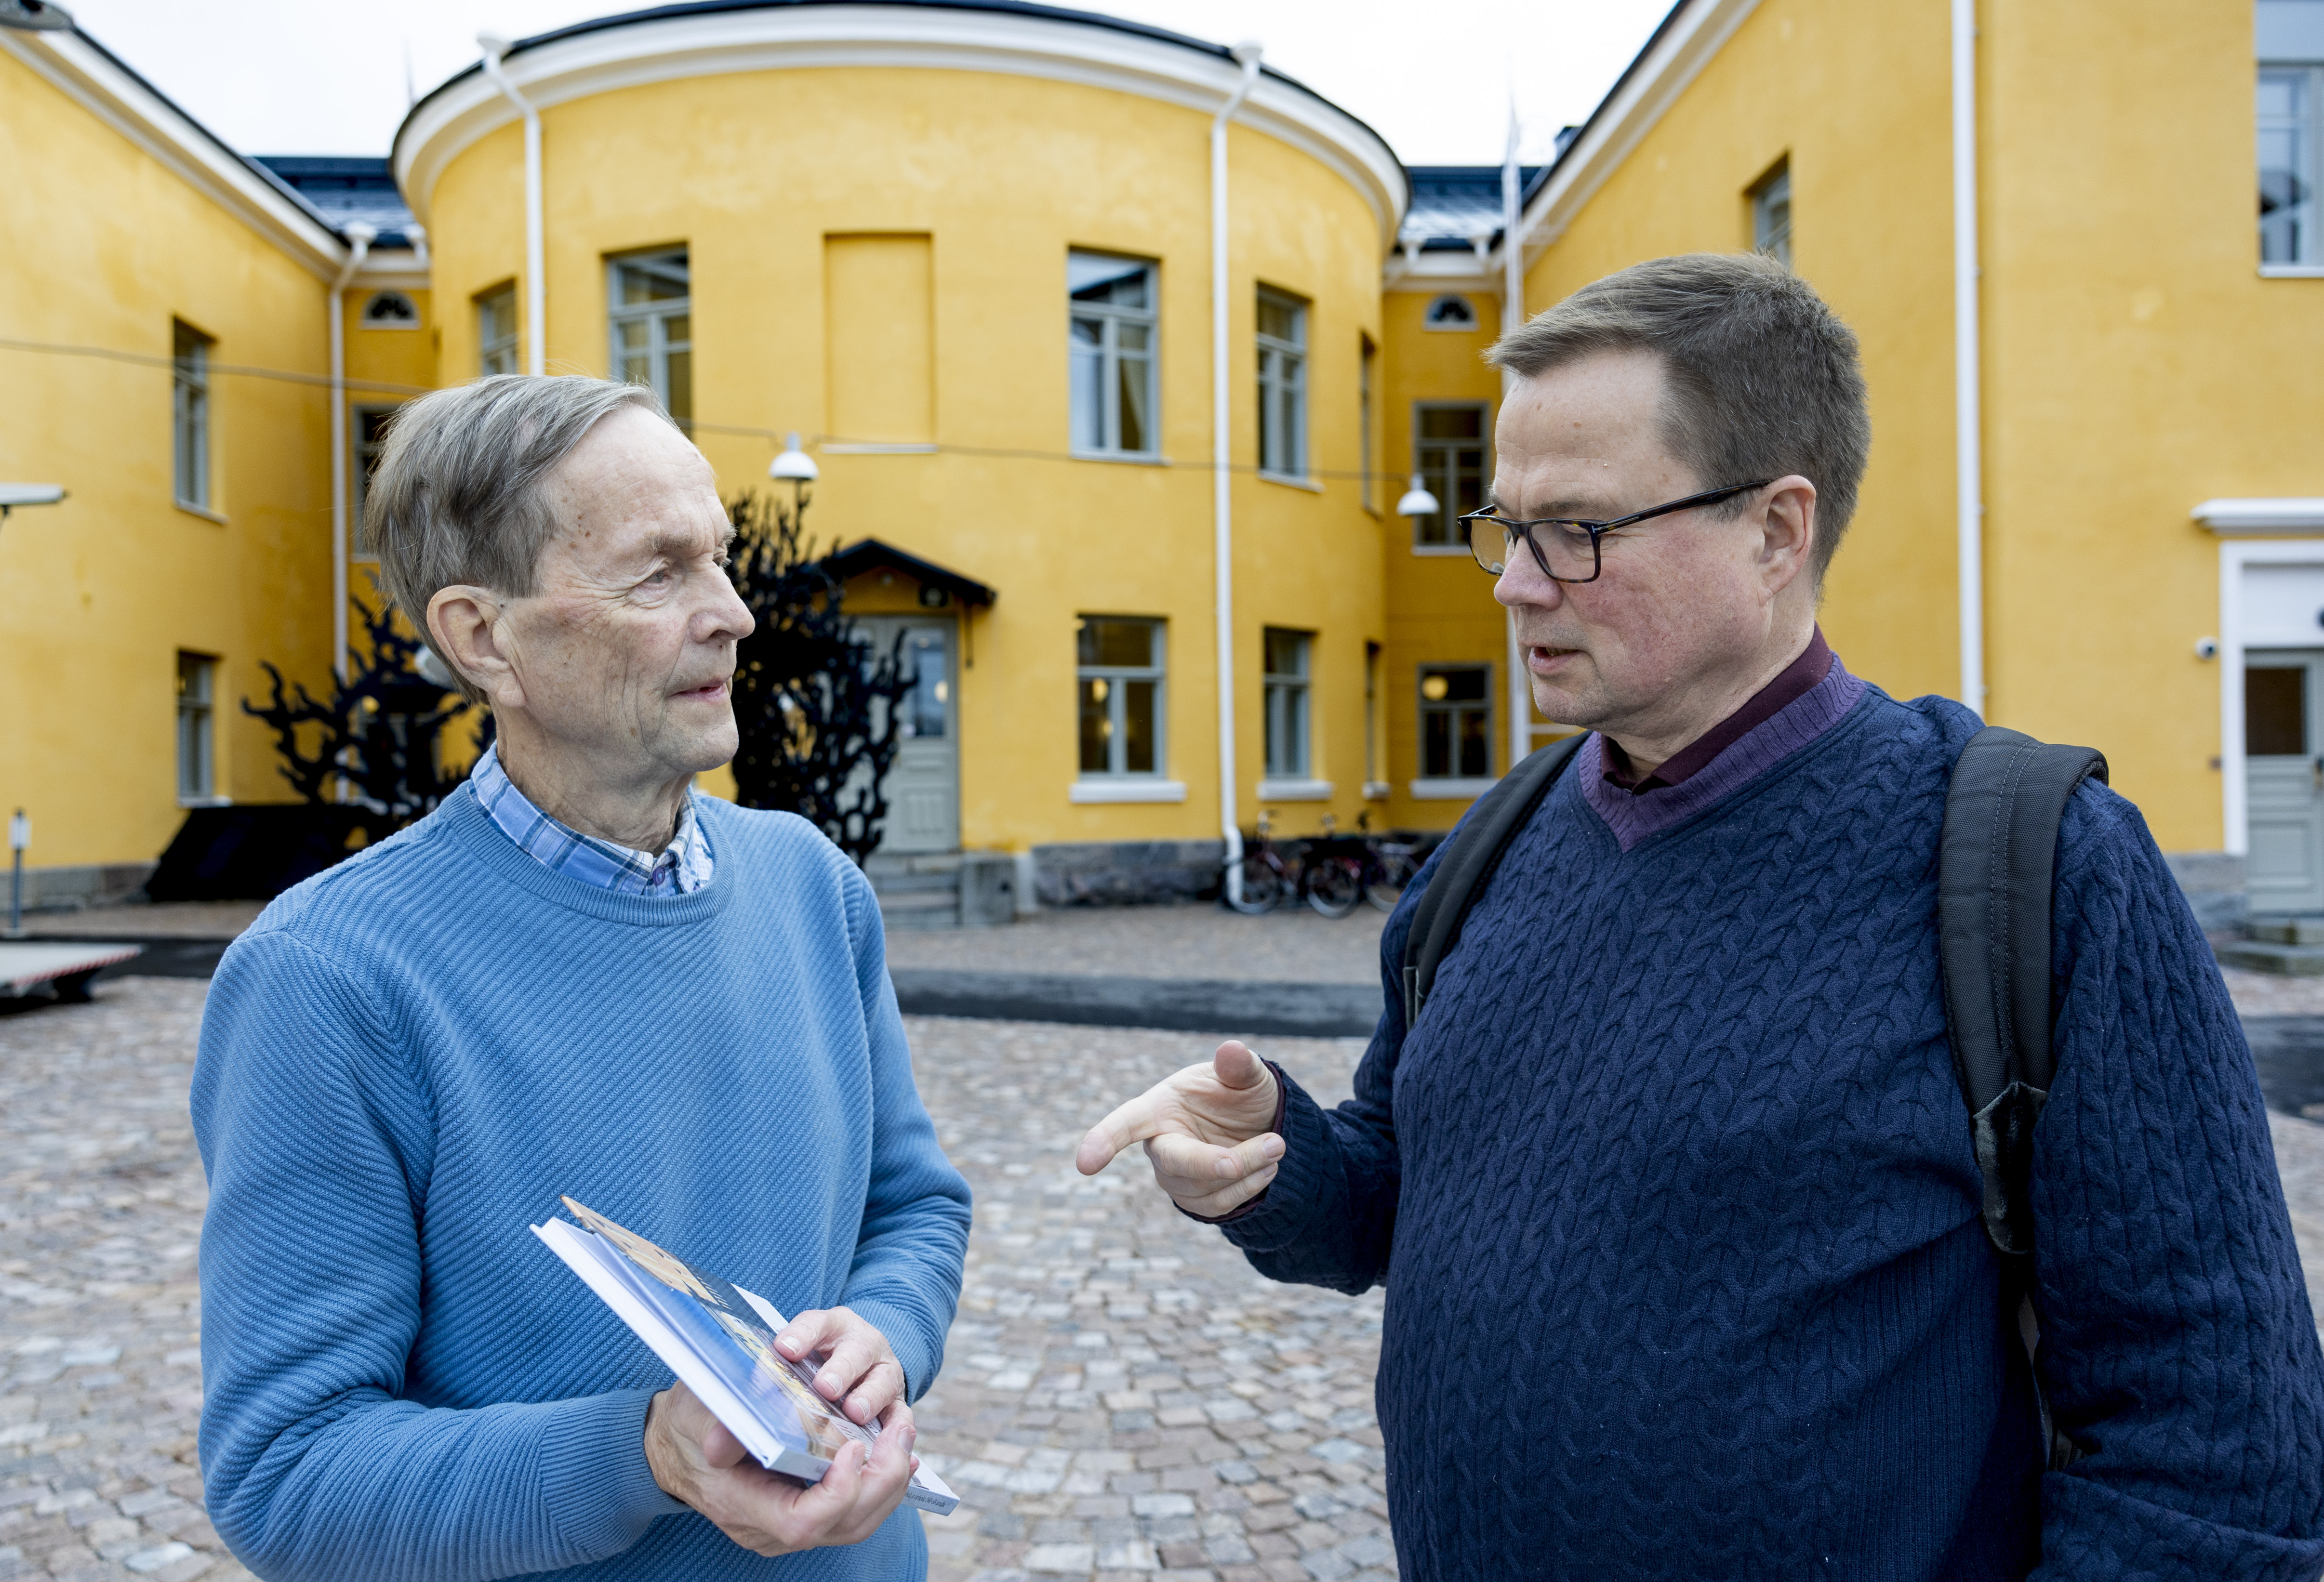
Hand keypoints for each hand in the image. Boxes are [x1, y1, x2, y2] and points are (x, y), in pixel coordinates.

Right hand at [643, 1379, 915, 1555]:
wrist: (675, 1449)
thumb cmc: (687, 1426)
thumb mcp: (695, 1413)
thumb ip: (717, 1423)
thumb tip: (726, 1440)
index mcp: (741, 1507)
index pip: (802, 1522)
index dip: (837, 1490)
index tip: (853, 1446)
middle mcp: (768, 1530)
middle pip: (843, 1525)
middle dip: (881, 1479)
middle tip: (900, 1430)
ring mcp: (787, 1529)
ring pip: (857, 1524)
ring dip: (889, 1482)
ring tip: (905, 1438)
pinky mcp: (803, 1514)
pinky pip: (853, 1514)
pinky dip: (880, 1486)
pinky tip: (897, 1456)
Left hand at [774, 1306, 907, 1428]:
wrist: (857, 1367)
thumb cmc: (816, 1367)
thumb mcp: (796, 1360)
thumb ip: (770, 1379)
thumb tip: (733, 1418)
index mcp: (833, 1327)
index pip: (817, 1324)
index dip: (802, 1335)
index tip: (785, 1349)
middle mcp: (863, 1344)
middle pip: (856, 1350)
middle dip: (841, 1369)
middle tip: (824, 1387)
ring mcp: (884, 1371)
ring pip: (883, 1379)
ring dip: (869, 1396)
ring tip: (854, 1413)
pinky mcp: (898, 1400)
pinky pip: (902, 1413)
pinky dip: (898, 1425)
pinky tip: (888, 1437)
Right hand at [1074, 1040, 1282, 1215]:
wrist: (1261, 1127)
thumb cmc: (1241, 1095)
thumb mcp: (1246, 1075)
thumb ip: (1238, 1066)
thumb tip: (1233, 1049)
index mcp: (1159, 1107)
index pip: (1125, 1123)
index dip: (1103, 1141)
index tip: (1085, 1164)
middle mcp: (1160, 1145)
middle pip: (1175, 1163)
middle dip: (1218, 1161)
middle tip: (1272, 1145)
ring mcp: (1175, 1177)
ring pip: (1204, 1188)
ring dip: (1249, 1170)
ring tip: (1277, 1145)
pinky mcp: (1195, 1200)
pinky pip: (1218, 1206)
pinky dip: (1250, 1187)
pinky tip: (1268, 1167)